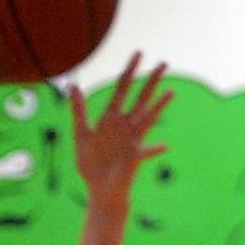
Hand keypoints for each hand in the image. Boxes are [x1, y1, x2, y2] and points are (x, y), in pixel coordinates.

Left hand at [72, 54, 174, 210]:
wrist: (99, 191)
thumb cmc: (91, 165)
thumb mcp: (81, 135)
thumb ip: (79, 111)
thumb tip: (73, 85)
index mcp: (111, 118)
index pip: (122, 88)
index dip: (129, 70)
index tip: (139, 53)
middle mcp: (125, 126)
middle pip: (141, 98)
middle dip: (151, 80)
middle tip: (164, 62)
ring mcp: (132, 140)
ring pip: (148, 118)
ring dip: (159, 105)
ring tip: (171, 91)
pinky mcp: (134, 157)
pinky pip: (146, 152)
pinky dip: (154, 150)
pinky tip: (164, 146)